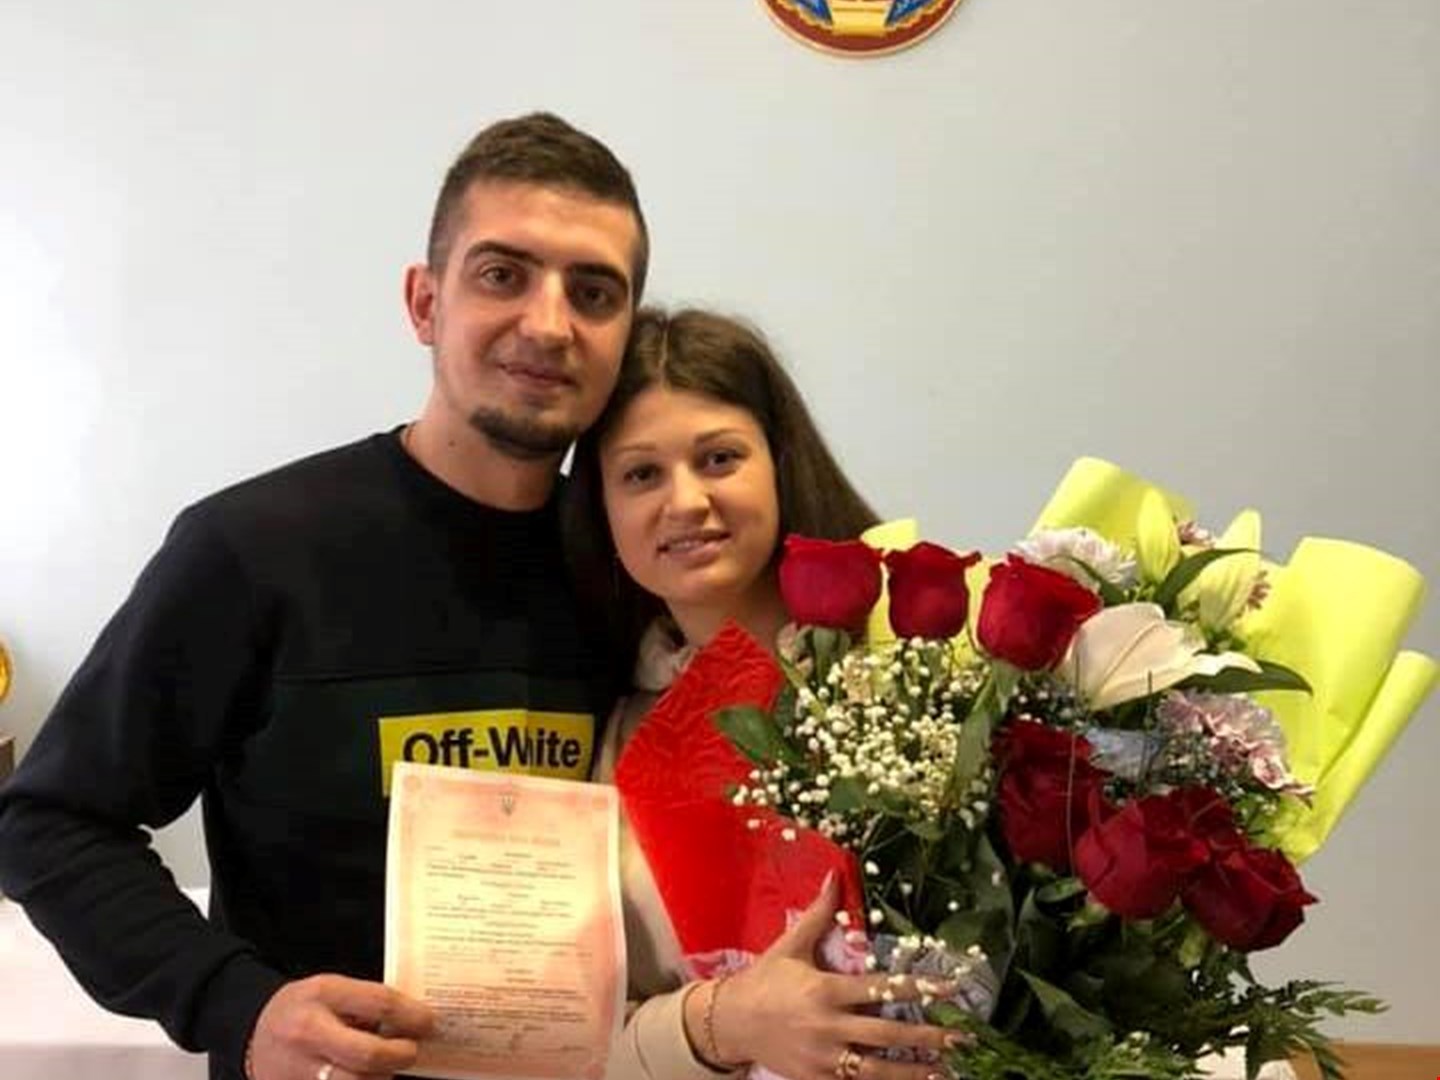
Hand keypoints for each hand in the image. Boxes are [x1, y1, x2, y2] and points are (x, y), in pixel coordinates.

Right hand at [246, 974, 435, 1079]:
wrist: (253, 1033)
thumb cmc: (302, 1008)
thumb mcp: (332, 989)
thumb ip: (366, 1002)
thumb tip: (412, 1020)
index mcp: (322, 995)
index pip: (379, 1004)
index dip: (411, 1016)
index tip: (428, 1022)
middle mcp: (309, 1032)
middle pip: (368, 1055)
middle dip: (400, 1055)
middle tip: (411, 1050)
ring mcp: (300, 1069)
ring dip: (381, 1077)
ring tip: (387, 1066)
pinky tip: (370, 1076)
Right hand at [700, 875, 966, 1079]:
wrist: (731, 1022)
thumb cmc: (765, 979)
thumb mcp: (791, 944)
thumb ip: (819, 914)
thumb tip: (835, 874)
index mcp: (825, 990)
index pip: (880, 989)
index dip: (918, 989)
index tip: (949, 988)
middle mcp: (827, 1026)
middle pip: (887, 1034)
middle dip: (927, 1036)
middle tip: (962, 1036)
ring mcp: (822, 1058)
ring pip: (876, 1069)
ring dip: (913, 1070)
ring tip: (946, 1070)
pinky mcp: (816, 1079)